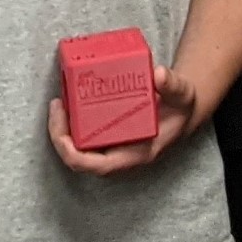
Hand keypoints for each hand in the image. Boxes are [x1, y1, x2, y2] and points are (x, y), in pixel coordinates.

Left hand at [47, 61, 208, 176]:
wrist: (181, 112)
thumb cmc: (181, 109)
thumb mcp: (184, 96)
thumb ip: (173, 85)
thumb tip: (158, 75)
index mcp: (137, 153)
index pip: (98, 166)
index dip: (74, 155)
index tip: (62, 133)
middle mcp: (121, 154)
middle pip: (79, 157)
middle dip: (60, 135)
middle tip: (57, 104)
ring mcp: (112, 145)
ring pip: (78, 147)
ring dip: (63, 128)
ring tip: (59, 101)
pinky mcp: (107, 134)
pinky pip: (83, 134)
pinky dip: (72, 121)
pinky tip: (69, 100)